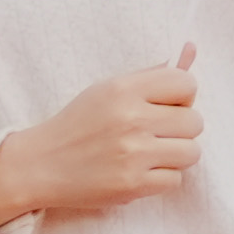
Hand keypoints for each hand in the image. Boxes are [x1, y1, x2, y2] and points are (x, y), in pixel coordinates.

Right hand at [0, 50, 202, 224]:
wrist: (39, 165)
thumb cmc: (77, 125)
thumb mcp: (108, 90)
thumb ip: (152, 74)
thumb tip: (191, 49)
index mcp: (123, 89)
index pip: (186, 84)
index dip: (181, 97)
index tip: (163, 107)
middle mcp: (130, 119)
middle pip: (195, 122)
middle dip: (179, 130)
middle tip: (152, 134)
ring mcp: (132, 154)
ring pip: (191, 152)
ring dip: (174, 156)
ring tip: (147, 155)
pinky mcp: (132, 185)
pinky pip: (176, 180)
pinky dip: (160, 179)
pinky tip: (137, 172)